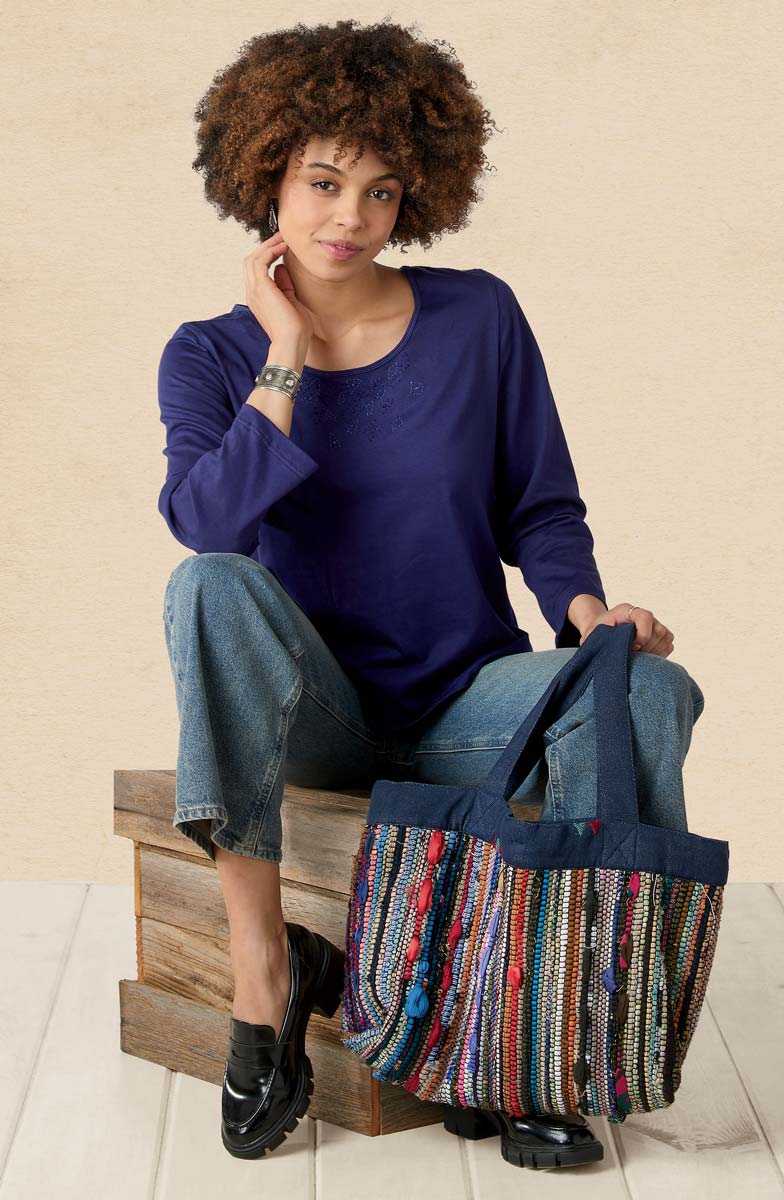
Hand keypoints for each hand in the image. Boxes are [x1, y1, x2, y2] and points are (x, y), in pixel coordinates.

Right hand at [244, 232, 315, 347]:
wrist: (292, 342)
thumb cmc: (295, 329)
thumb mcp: (291, 301)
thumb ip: (285, 285)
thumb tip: (281, 268)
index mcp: (259, 298)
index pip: (257, 271)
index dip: (268, 256)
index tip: (283, 247)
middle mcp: (253, 293)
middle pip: (251, 261)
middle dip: (266, 247)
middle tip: (282, 237)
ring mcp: (254, 290)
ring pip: (253, 259)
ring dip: (268, 246)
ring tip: (283, 238)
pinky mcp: (260, 288)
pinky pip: (259, 261)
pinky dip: (270, 251)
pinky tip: (283, 247)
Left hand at [580, 604, 674, 656]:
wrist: (599, 632)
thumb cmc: (596, 633)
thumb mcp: (593, 634)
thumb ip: (601, 639)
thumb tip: (615, 653)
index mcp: (627, 610)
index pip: (646, 616)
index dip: (643, 634)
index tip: (634, 646)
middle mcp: (644, 615)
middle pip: (659, 630)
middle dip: (648, 647)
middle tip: (634, 655)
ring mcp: (654, 625)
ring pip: (666, 638)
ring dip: (654, 652)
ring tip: (638, 657)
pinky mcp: (660, 636)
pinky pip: (668, 646)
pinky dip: (659, 655)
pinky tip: (646, 658)